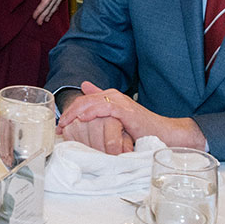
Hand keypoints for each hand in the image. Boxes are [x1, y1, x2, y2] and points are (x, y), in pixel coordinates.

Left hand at [28, 0, 87, 24]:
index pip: (46, 2)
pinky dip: (57, 5)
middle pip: (51, 6)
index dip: (40, 10)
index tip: (34, 17)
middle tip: (39, 23)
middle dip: (45, 15)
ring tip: (47, 19)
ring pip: (56, 3)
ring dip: (51, 12)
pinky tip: (56, 6)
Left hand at [60, 80, 206, 150]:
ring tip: (66, 124)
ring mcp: (120, 102)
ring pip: (91, 102)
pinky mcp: (126, 110)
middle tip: (59, 127)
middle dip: (69, 114)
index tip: (60, 126)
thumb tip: (85, 89)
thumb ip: (102, 107)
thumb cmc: (142, 129)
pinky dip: (93, 112)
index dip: (69, 112)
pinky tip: (83, 118)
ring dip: (76, 114)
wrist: (165, 134)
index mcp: (110, 97)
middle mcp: (114, 96)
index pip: (83, 101)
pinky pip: (105, 108)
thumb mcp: (118, 121)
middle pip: (84, 100)